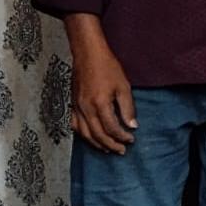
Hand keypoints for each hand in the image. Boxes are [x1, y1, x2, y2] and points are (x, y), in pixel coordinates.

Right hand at [67, 16, 135, 154]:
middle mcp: (86, 109)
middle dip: (111, 145)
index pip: (111, 128)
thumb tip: (132, 126)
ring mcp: (77, 108)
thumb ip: (128, 108)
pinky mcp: (73, 105)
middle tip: (122, 150)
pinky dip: (84, 136)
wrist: (88, 55)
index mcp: (100, 104)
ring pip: (85, 134)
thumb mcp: (123, 86)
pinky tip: (92, 138)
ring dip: (97, 144)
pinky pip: (75, 126)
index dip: (122, 136)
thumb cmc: (108, 67)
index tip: (131, 139)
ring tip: (109, 149)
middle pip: (98, 134)